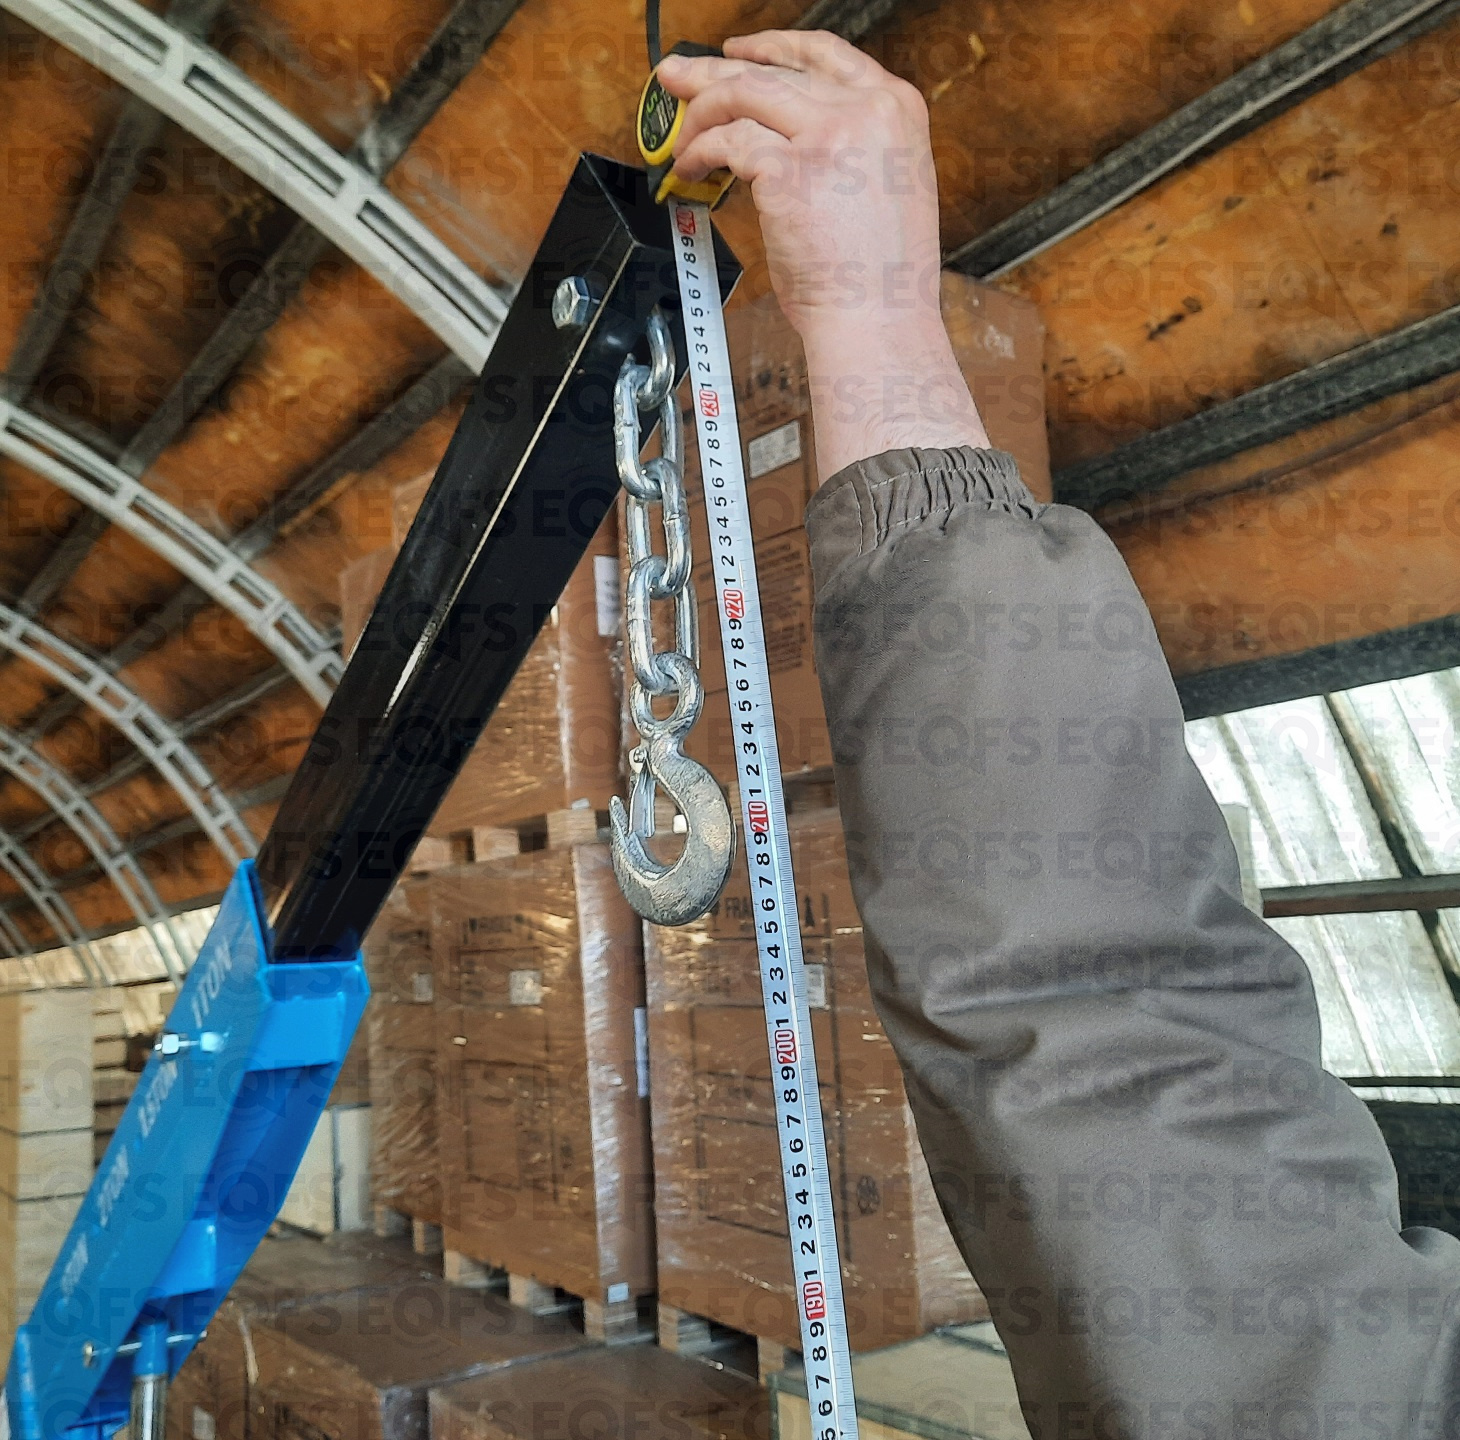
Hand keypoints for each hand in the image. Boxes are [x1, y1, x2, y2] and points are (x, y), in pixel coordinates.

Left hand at [658, 31, 988, 478]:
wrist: (879, 320)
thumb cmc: (882, 278)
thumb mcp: (890, 186)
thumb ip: (854, 146)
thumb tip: (791, 135)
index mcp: (897, 110)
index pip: (826, 54)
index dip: (775, 47)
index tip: (740, 52)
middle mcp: (865, 112)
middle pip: (774, 71)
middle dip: (715, 72)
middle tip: (678, 77)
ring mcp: (825, 137)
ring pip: (743, 95)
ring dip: (701, 113)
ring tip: (680, 135)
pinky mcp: (786, 170)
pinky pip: (727, 143)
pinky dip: (699, 152)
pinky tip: (689, 167)